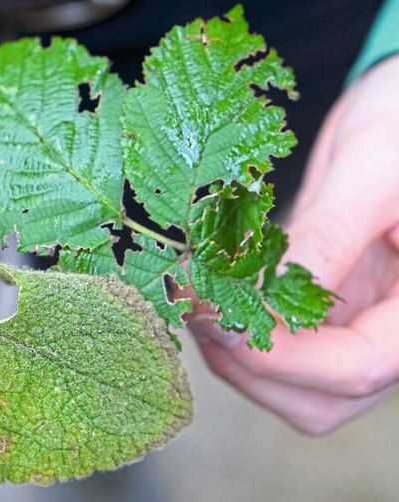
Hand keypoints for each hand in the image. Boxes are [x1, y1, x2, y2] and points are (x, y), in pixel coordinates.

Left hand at [190, 55, 398, 434]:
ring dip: (231, 355)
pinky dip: (233, 332)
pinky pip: (275, 346)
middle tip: (193, 308)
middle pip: (318, 397)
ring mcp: (353, 324)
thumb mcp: (373, 171)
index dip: (284, 357)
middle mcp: (390, 330)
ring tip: (190, 299)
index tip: (219, 319)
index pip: (360, 366)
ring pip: (288, 384)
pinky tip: (202, 295)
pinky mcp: (320, 309)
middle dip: (247, 365)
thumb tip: (265, 288)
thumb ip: (328, 233)